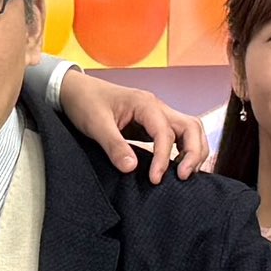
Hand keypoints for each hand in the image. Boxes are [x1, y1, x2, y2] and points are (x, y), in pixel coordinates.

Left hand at [59, 71, 210, 179]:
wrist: (77, 91)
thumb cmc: (85, 103)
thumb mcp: (95, 124)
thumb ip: (114, 146)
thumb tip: (131, 168)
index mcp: (145, 104)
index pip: (165, 132)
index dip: (163, 158)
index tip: (154, 179)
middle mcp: (157, 108)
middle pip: (191, 127)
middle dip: (194, 152)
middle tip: (183, 177)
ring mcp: (157, 116)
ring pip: (190, 130)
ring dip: (194, 151)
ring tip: (184, 175)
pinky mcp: (153, 126)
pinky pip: (179, 136)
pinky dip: (185, 151)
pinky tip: (176, 168)